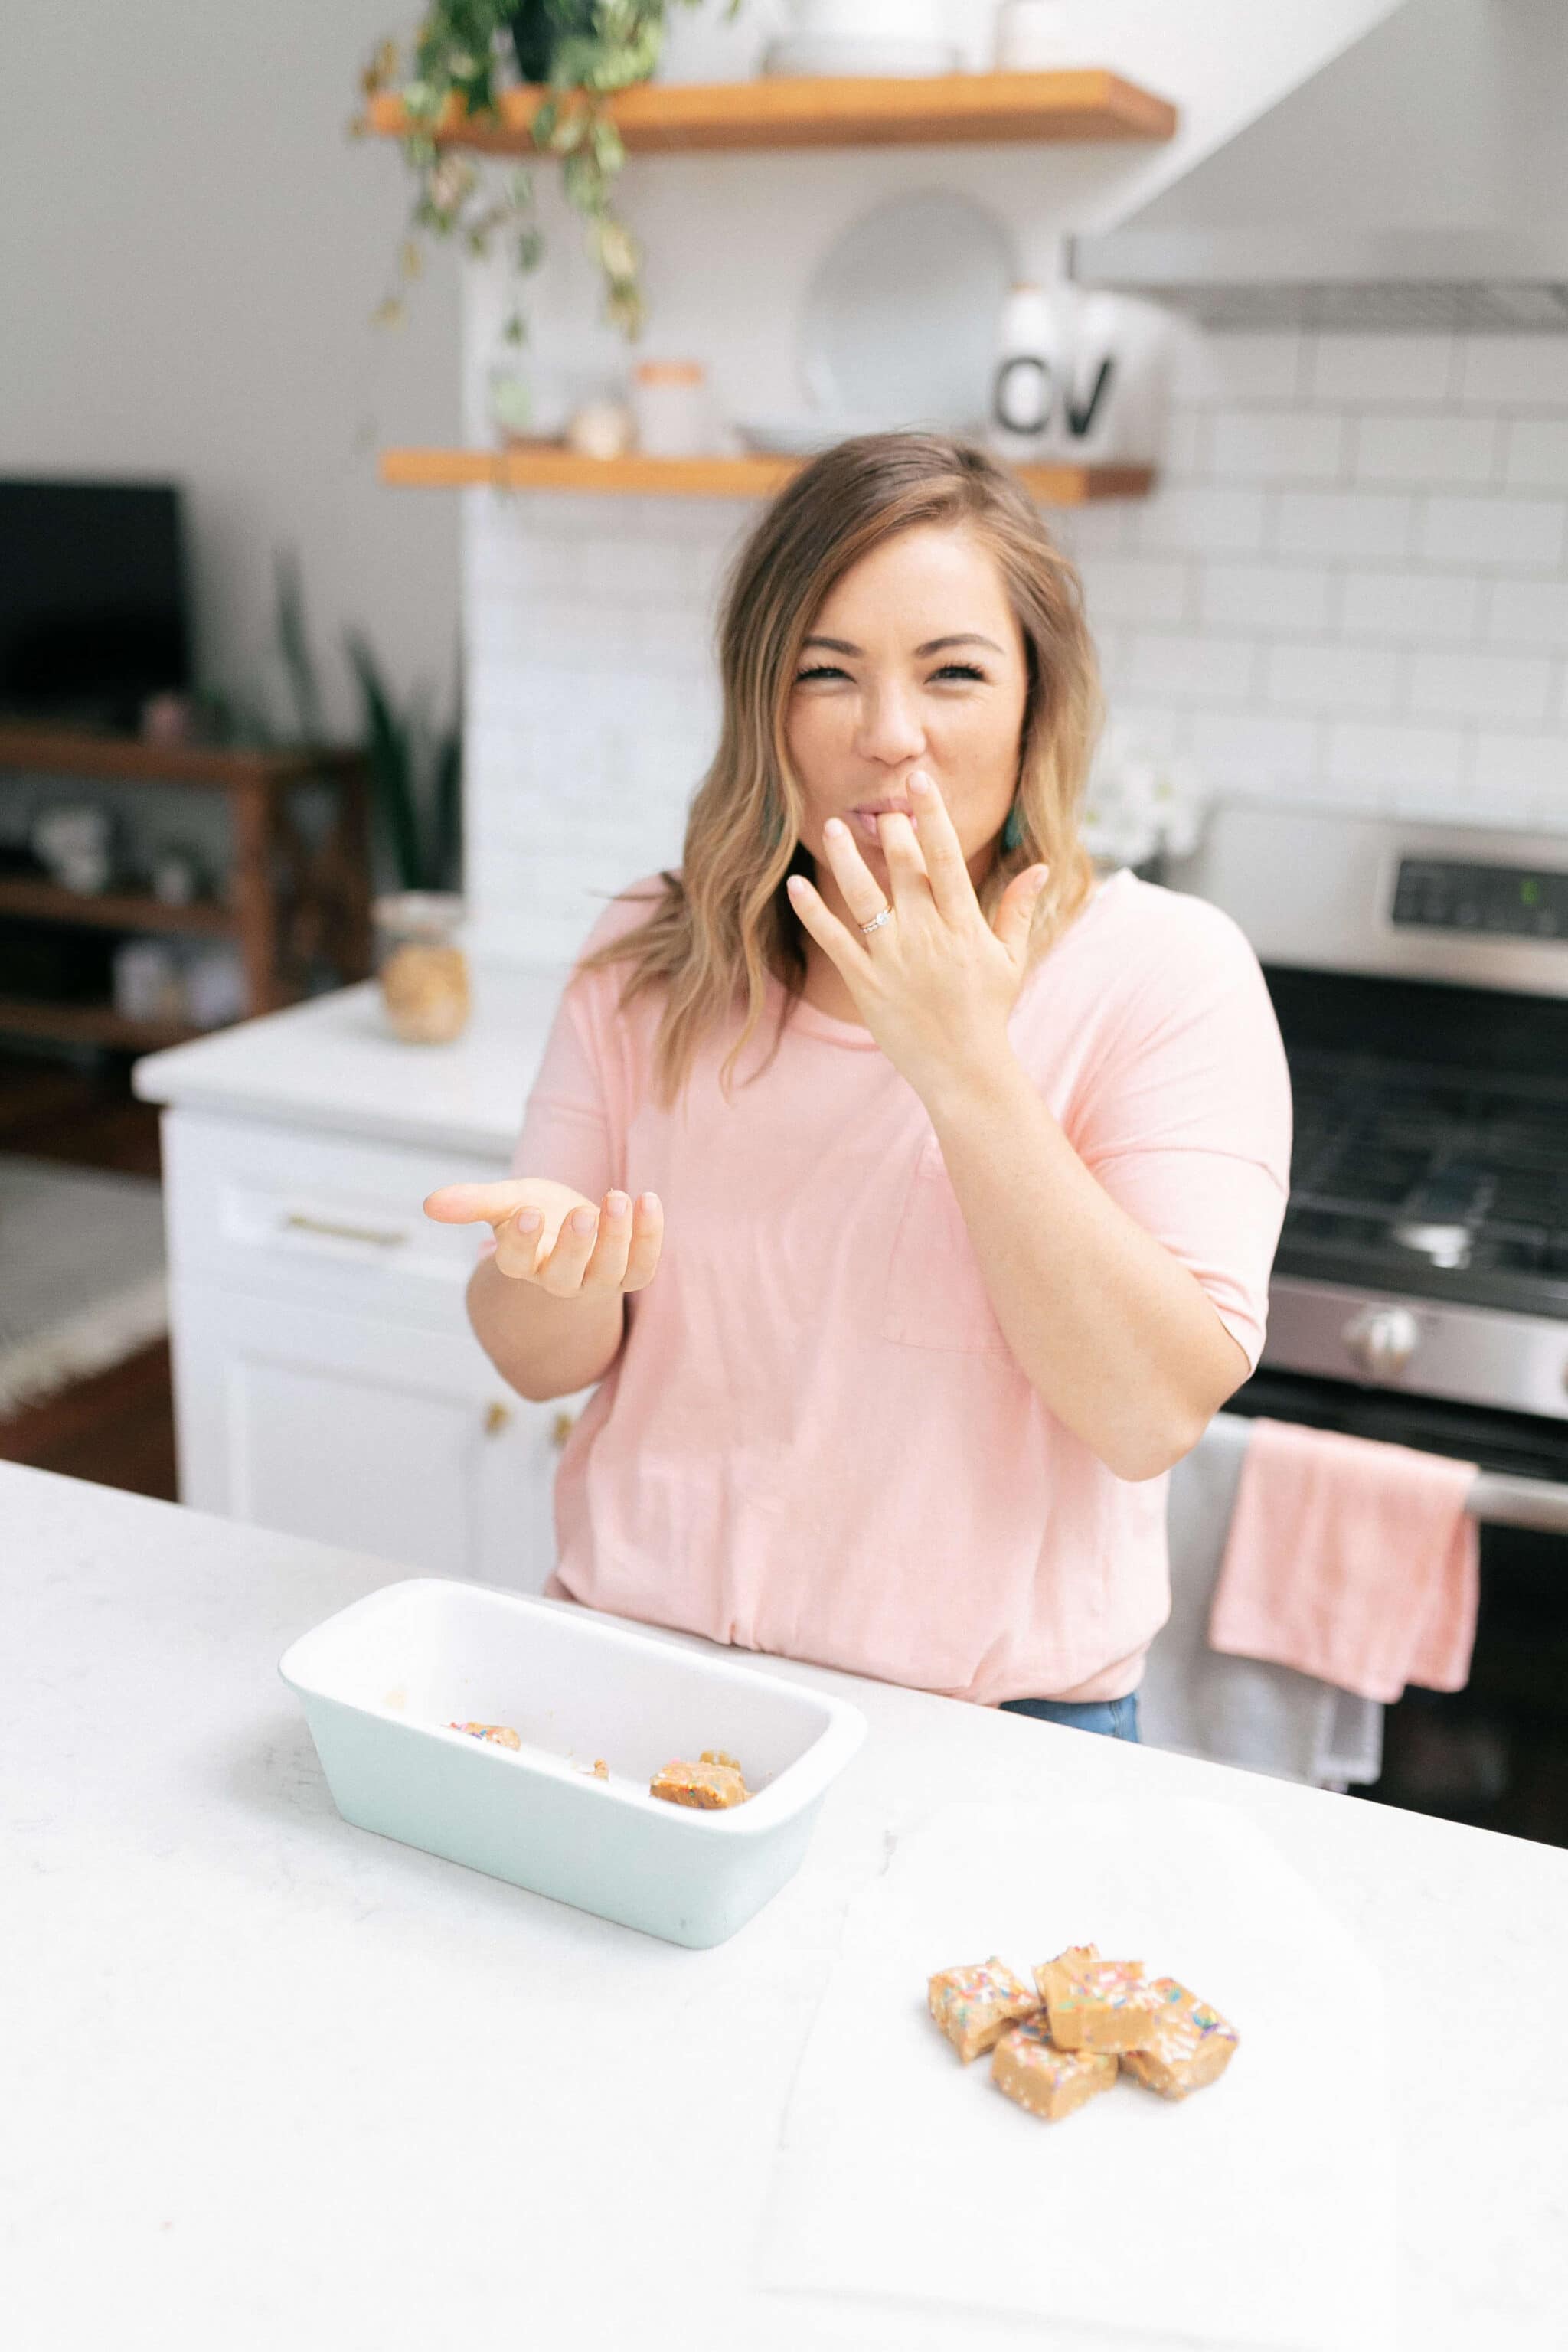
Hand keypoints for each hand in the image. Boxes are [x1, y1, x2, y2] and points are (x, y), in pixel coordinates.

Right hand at [423, 1177, 663, 1296]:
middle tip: (581, 1214)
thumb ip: (472, 1202)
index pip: (515, 1262)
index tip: (524, 1213)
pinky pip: (643, 1266)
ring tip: (617, 1196)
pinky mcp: (630, 1273)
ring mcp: (597, 1280)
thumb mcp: (505, 1201)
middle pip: (564, 1275)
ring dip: (617, 1237)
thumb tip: (429, 1204)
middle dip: (574, 1246)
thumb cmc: (537, 1214)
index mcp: (522, 1263)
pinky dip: (649, 1236)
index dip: (519, 1242)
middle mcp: (559, 1279)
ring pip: (609, 1272)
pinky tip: (648, 1199)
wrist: (575, 1229)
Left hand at [785, 768, 1048, 1097]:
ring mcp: (894, 958)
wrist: (964, 1069)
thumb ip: (1017, 909)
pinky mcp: (866, 983)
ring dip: (846, 857)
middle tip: (879, 805)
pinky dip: (813, 911)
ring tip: (831, 826)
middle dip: (891, 829)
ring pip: (864, 895)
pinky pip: (835, 939)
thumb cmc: (988, 1012)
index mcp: (964, 925)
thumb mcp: (1011, 959)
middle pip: (904, 867)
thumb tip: (1040, 867)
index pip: (946, 856)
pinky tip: (797, 885)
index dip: (931, 813)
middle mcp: (928, 935)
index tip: (919, 779)